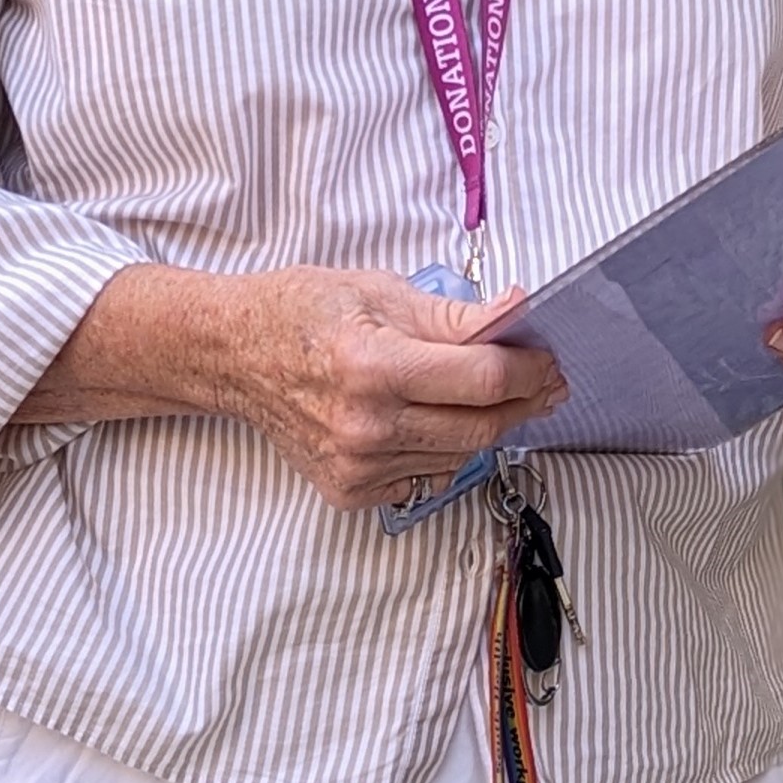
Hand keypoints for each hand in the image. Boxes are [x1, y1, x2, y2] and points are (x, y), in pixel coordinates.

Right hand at [221, 268, 566, 511]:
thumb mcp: (378, 291)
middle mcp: (366, 425)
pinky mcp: (351, 491)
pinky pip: (425, 475)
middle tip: (542, 379)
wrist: (235, 355)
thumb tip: (514, 315)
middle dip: (523, 401)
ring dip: (486, 425)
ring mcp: (357, 466)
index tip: (547, 358)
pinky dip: (443, 449)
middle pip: (481, 427)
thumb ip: (452, 315)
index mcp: (374, 365)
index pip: (483, 379)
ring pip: (460, 456)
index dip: (529, 369)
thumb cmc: (301, 312)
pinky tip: (432, 418)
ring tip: (490, 393)